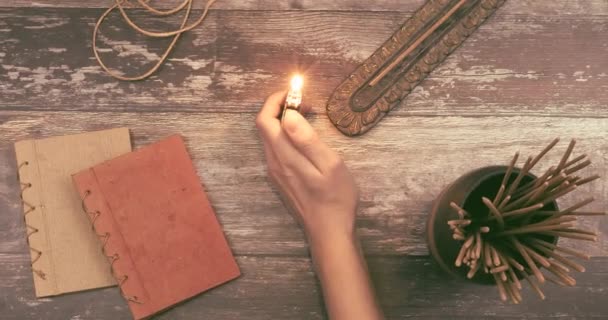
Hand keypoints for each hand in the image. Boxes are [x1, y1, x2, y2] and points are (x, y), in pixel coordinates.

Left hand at [255, 91, 358, 244]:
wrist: (329, 231)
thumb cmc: (335, 197)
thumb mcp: (329, 164)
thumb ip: (306, 138)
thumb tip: (288, 115)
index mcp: (284, 156)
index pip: (265, 119)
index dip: (276, 100)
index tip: (296, 94)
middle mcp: (273, 163)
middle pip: (265, 126)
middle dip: (281, 108)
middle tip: (307, 104)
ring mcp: (275, 173)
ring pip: (270, 138)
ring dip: (285, 122)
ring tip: (309, 118)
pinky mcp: (281, 179)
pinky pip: (276, 150)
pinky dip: (286, 136)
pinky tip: (305, 140)